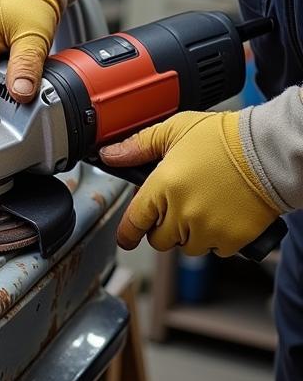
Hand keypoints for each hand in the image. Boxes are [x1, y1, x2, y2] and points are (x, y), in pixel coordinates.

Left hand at [98, 110, 280, 256]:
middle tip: (177, 207)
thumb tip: (110, 154)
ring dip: (190, 234)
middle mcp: (182, 213)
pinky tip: (223, 214)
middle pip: (159, 239)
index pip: (134, 222)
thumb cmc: (225, 138)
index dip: (127, 232)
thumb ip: (139, 146)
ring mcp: (208, 229)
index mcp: (163, 187)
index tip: (126, 237)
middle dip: (163, 227)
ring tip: (203, 207)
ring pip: (187, 246)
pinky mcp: (232, 239)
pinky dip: (216, 238)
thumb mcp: (175, 130)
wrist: (271, 150)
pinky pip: (216, 249)